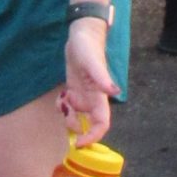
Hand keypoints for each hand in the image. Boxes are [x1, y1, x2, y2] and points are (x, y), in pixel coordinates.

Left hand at [55, 17, 117, 143]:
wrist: (81, 34)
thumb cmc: (88, 47)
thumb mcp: (93, 62)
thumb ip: (103, 78)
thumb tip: (116, 92)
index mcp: (99, 96)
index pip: (102, 124)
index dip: (93, 136)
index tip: (79, 141)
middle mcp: (92, 99)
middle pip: (88, 124)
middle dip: (75, 126)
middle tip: (66, 114)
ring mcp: (83, 95)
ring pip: (76, 116)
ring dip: (67, 115)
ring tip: (62, 100)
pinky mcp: (74, 89)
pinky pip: (68, 106)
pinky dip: (62, 106)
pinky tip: (60, 96)